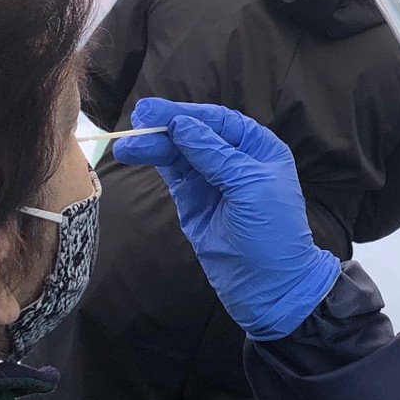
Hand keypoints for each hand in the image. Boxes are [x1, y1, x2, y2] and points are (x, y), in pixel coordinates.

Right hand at [114, 99, 339, 340]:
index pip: (218, 121)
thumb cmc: (272, 233)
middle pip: (195, 134)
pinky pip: (174, 175)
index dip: (188, 114)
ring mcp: (212, 182)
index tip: (156, 112)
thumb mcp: (249, 186)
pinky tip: (138, 153)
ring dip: (154, 147)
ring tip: (127, 146)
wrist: (270, 288)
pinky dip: (157, 164)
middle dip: (165, 128)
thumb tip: (183, 125)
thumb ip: (215, 155)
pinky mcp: (194, 203)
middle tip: (136, 120)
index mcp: (257, 149)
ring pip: (179, 155)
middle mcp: (234, 161)